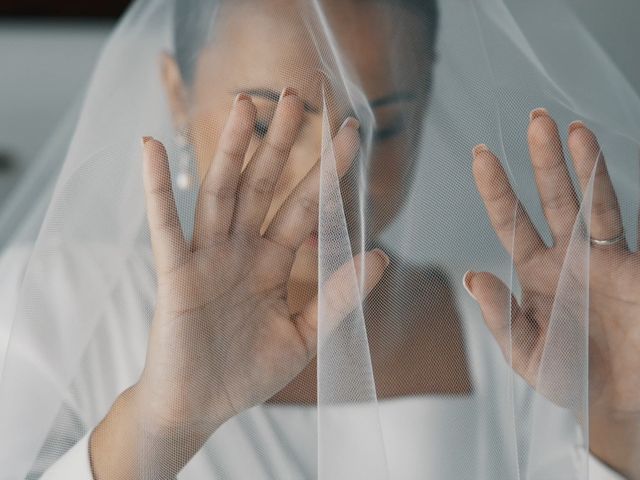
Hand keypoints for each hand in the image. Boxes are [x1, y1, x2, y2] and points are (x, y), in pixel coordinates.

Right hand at [89, 91, 387, 478]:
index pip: (306, 207)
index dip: (328, 171)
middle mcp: (242, 251)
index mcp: (273, 263)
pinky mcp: (177, 275)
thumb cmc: (248, 373)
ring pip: (222, 193)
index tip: (350, 133)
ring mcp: (208, 258)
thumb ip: (337, 297)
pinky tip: (150, 149)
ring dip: (231, 150)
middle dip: (281, 142)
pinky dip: (157, 190)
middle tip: (297, 96)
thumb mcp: (304, 335)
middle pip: (264, 185)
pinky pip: (166, 227)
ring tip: (244, 105)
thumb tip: (381, 256)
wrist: (199, 407)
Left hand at [469, 109, 639, 476]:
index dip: (496, 189)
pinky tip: (594, 151)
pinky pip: (619, 219)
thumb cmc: (573, 381)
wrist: (626, 398)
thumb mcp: (527, 355)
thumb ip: (499, 317)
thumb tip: (470, 277)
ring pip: (588, 200)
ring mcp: (600, 256)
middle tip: (534, 120)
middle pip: (549, 198)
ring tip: (568, 127)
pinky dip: (605, 184)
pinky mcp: (629, 263)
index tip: (481, 155)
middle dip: (541, 160)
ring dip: (579, 163)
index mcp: (533, 275)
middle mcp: (565, 258)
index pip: (510, 223)